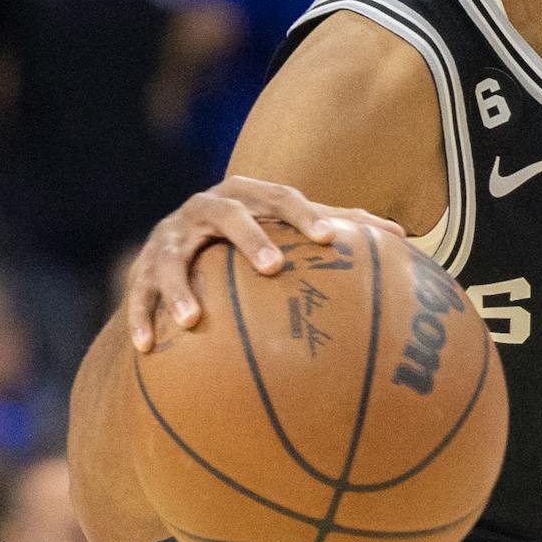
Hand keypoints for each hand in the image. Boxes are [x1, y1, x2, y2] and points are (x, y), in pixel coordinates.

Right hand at [125, 176, 407, 351]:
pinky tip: (148, 347)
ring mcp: (171, 237)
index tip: (328, 239)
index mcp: (246, 194)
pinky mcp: (143, 267)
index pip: (279, 197)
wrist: (187, 232)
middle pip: (228, 216)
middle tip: (274, 269)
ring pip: (171, 258)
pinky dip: (142, 318)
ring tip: (194, 320)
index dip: (304, 214)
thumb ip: (339, 225)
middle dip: (250, 239)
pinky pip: (139, 293)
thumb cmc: (257, 231)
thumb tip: (403, 236)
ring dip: (180, 288)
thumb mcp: (290, 224)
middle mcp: (205, 208)